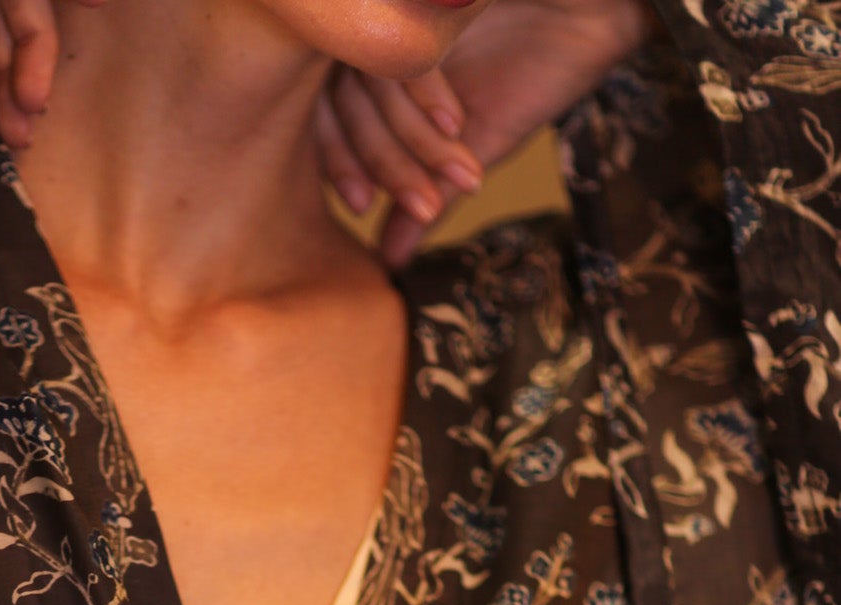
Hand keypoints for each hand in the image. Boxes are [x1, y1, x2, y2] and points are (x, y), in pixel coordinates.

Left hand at [317, 0, 657, 268]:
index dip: (336, 162)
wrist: (597, 9)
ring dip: (412, 141)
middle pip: (344, 99)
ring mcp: (406, 3)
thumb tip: (388, 260)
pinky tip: (457, 123)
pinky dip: (426, 96)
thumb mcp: (471, 144)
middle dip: (378, 161)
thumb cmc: (535, 62)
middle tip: (415, 204)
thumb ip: (426, 195)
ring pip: (374, 80)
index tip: (360, 207)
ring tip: (457, 173)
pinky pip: (406, 49)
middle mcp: (384, 18)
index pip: (326, 111)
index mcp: (381, 54)